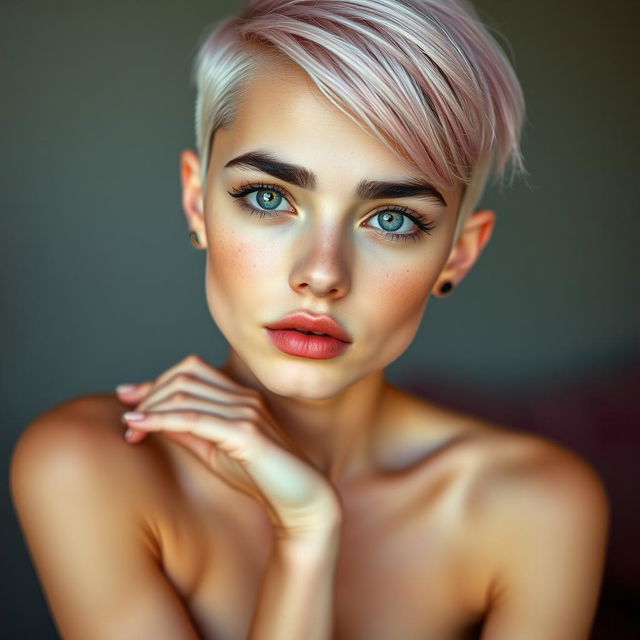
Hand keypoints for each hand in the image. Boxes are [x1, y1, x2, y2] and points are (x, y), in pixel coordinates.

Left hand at [116, 354, 341, 536]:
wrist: (300, 500)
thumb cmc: (260, 477)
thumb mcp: (215, 450)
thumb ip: (188, 430)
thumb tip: (151, 416)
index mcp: (240, 396)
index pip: (191, 369)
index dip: (157, 381)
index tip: (129, 399)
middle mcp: (244, 397)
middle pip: (184, 376)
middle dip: (150, 394)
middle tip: (129, 421)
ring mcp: (246, 412)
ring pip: (185, 394)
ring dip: (151, 408)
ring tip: (130, 427)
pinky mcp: (246, 433)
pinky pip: (194, 419)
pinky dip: (161, 420)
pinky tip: (139, 427)